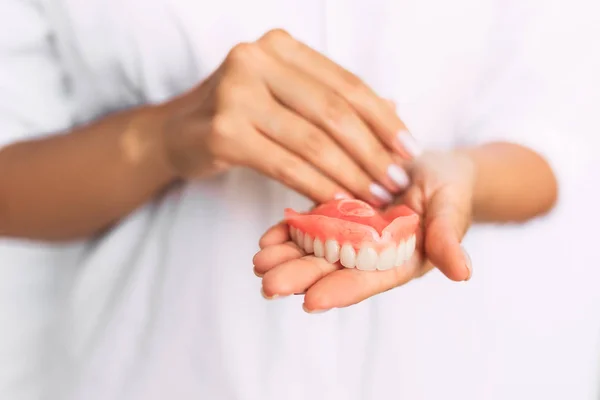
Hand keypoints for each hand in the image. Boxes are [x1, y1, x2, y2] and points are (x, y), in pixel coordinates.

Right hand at [157, 29, 419, 204]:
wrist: (176, 132)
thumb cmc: (240, 114)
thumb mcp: (285, 96)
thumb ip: (331, 100)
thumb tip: (393, 111)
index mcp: (280, 47)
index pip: (345, 84)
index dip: (383, 119)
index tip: (409, 150)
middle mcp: (257, 60)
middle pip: (333, 112)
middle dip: (372, 151)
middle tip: (396, 182)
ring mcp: (236, 94)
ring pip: (312, 141)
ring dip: (350, 174)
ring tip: (375, 198)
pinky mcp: (223, 132)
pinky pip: (286, 165)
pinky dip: (318, 186)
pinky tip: (339, 203)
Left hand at [252, 150, 474, 311]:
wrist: (433, 168)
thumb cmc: (450, 189)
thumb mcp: (452, 207)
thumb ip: (449, 237)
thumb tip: (463, 273)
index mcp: (400, 259)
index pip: (370, 278)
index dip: (343, 289)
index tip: (312, 301)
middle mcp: (371, 254)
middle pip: (333, 269)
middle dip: (301, 277)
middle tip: (268, 284)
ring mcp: (351, 235)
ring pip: (316, 251)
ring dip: (287, 258)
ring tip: (260, 263)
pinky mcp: (338, 216)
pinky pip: (311, 226)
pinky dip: (290, 232)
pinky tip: (268, 238)